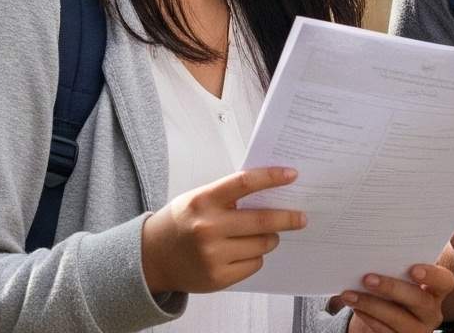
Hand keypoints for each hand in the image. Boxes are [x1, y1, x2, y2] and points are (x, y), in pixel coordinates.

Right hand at [140, 166, 306, 295]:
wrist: (153, 258)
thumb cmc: (182, 222)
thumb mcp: (198, 199)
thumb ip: (228, 196)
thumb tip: (271, 193)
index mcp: (203, 200)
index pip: (245, 183)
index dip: (272, 178)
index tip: (292, 175)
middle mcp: (208, 227)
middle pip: (262, 220)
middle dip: (288, 218)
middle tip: (301, 217)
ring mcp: (213, 255)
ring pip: (262, 244)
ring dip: (271, 238)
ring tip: (266, 235)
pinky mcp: (218, 277)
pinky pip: (254, 264)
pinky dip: (256, 256)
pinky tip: (244, 252)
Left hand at [327, 257, 453, 332]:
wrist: (393, 311)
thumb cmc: (400, 280)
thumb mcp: (405, 270)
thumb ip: (403, 257)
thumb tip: (385, 234)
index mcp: (438, 289)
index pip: (445, 282)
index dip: (432, 275)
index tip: (413, 269)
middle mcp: (432, 312)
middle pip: (418, 300)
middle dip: (391, 288)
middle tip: (367, 278)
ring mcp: (418, 329)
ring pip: (398, 319)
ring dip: (371, 305)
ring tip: (349, 294)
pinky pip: (385, 332)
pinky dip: (368, 318)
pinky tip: (355, 306)